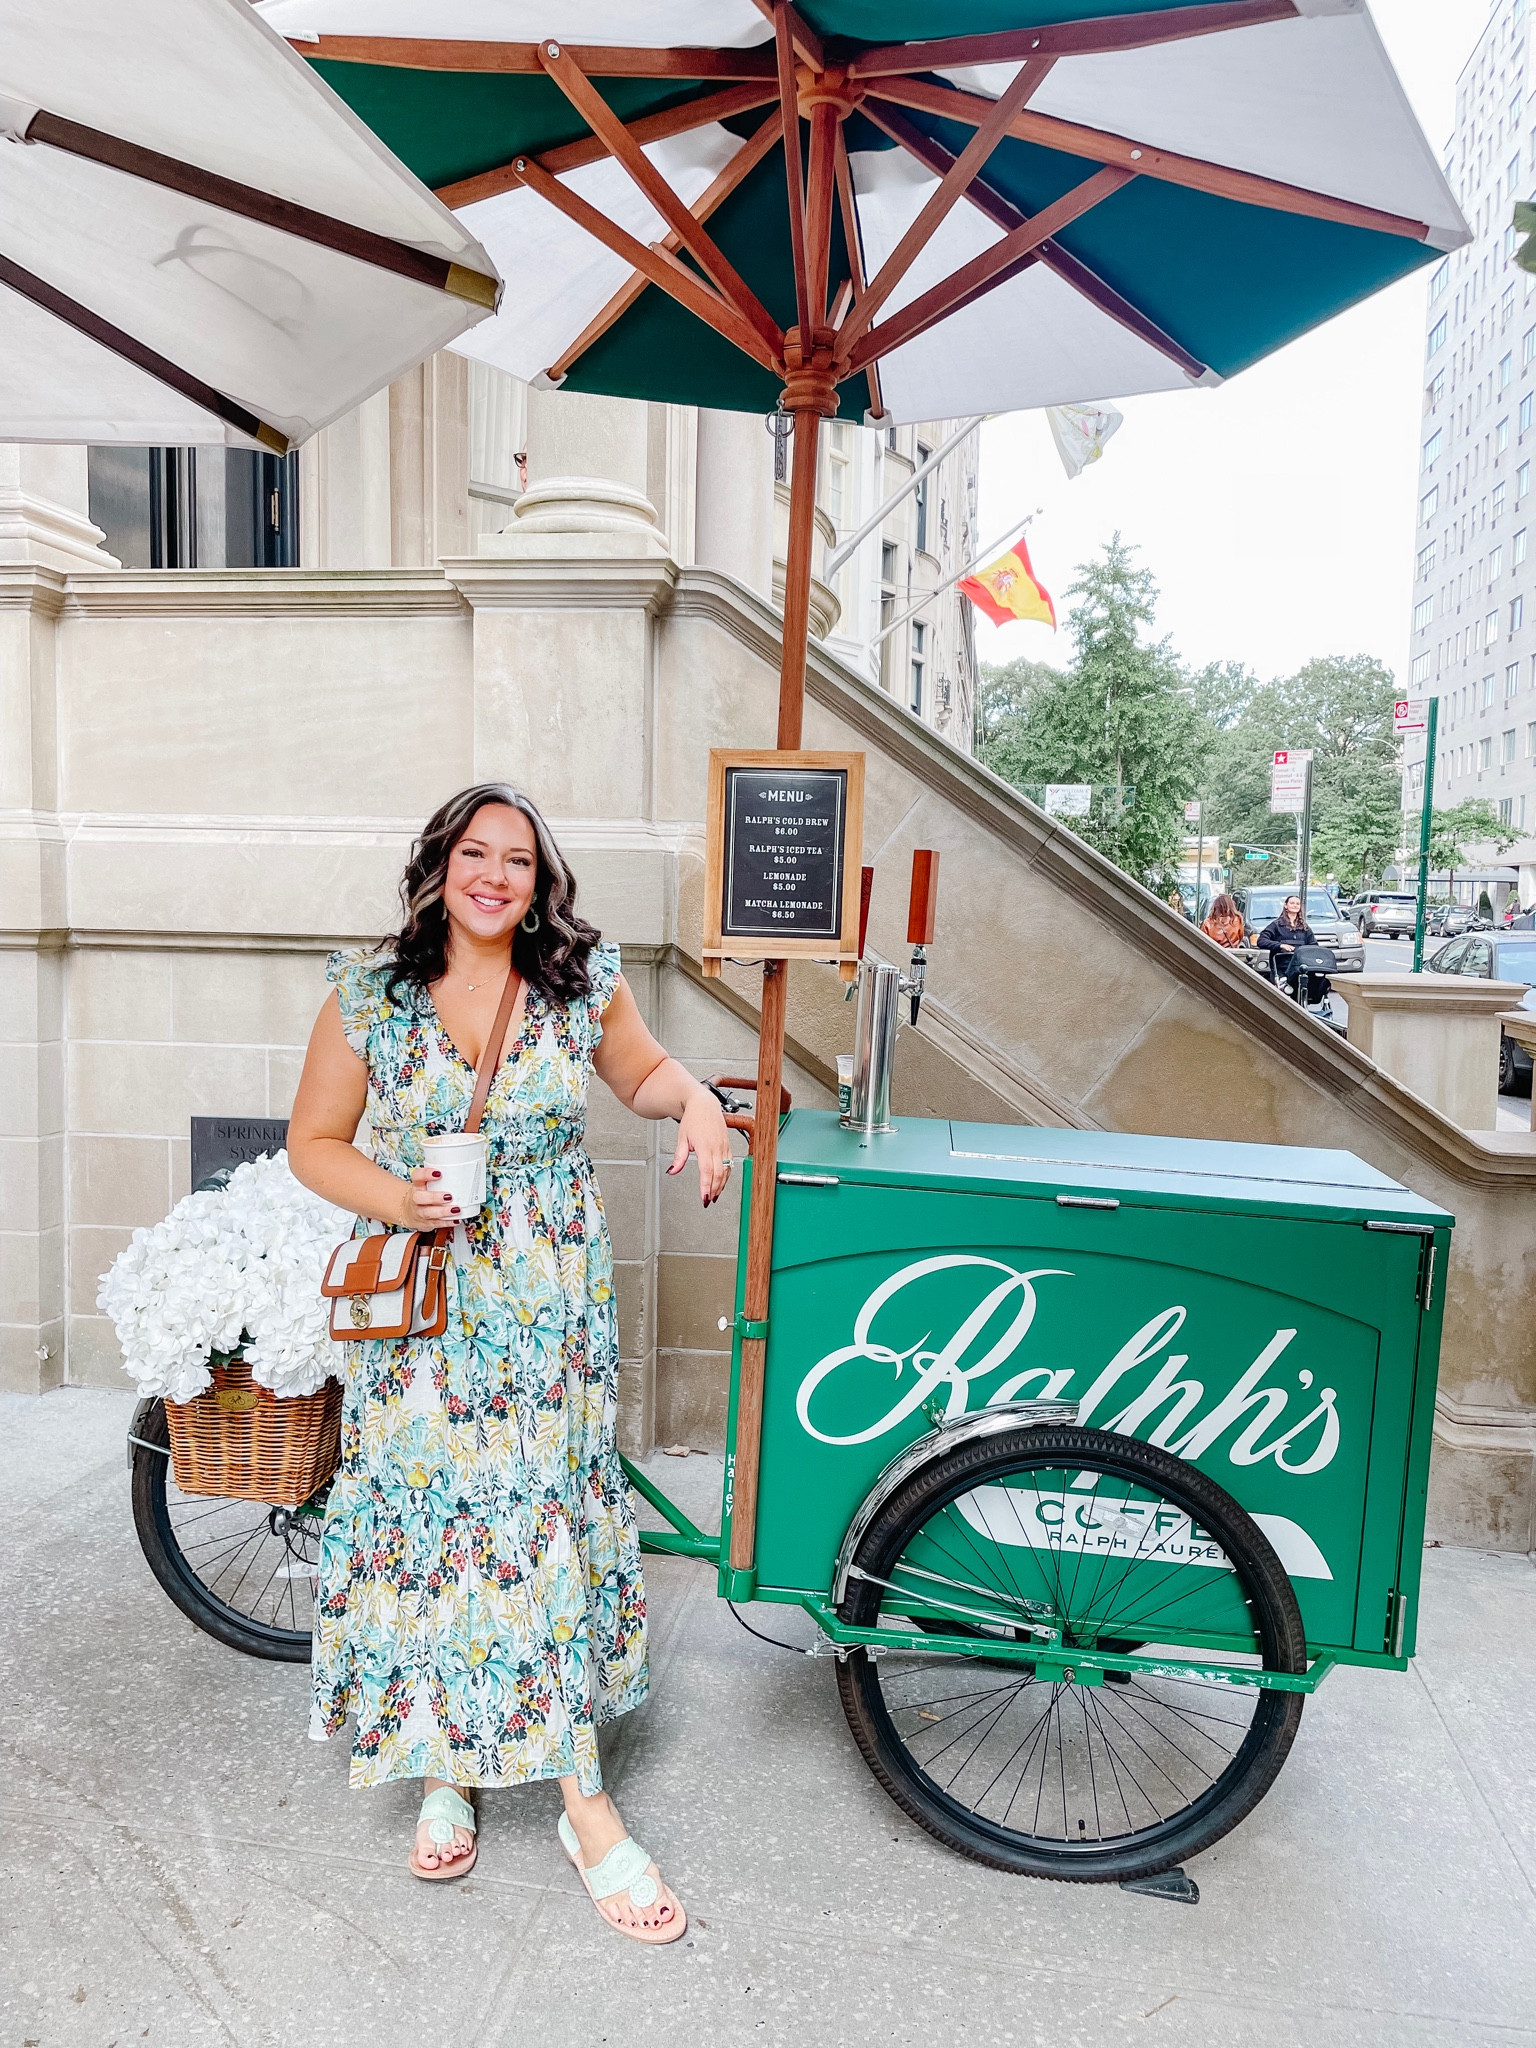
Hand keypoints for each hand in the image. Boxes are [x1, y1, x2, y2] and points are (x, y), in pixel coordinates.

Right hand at [399, 1165, 461, 1230]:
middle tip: (448, 1196)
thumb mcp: (425, 1185)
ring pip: (428, 1213)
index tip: (438, 1173)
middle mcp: (416, 1199)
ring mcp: (419, 1212)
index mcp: (417, 1185)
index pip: (417, 1177)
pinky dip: (447, 1222)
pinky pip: (435, 1224)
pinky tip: (456, 1220)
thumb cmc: (422, 1194)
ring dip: (443, 1212)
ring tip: (455, 1209)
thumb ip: (438, 1179)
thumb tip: (461, 1170)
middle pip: (420, 1198)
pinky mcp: (425, 1223)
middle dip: (434, 1197)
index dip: (426, 1174)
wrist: (408, 1212)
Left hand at [668, 1087, 733, 1206]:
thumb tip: (673, 1171)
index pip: (707, 1171)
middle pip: (718, 1173)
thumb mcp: (681, 1138)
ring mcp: (724, 1146)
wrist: (704, 1104)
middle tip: (708, 1200)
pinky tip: (722, 1182)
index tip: (704, 1197)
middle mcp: (717, 1147)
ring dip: (721, 1185)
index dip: (706, 1186)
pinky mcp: (728, 1145)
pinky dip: (726, 1175)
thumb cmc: (693, 1118)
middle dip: (714, 1189)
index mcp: (705, 1145)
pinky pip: (730, 1164)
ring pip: (726, 1170)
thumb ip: (679, 1157)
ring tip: (714, 1195)